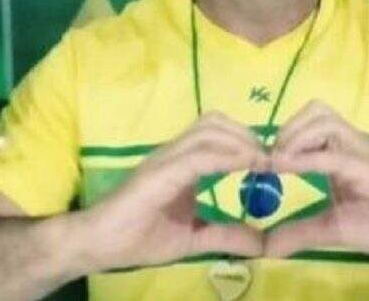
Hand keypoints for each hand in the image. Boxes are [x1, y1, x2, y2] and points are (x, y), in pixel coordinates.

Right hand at [80, 112, 267, 270]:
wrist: (97, 245)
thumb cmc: (138, 238)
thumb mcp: (192, 238)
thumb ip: (224, 235)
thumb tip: (261, 243)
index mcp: (182, 162)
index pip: (217, 134)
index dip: (246, 141)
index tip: (271, 160)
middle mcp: (174, 152)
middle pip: (216, 122)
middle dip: (248, 135)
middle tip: (270, 159)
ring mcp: (165, 159)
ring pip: (209, 131)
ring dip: (241, 141)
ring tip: (263, 161)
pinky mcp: (159, 172)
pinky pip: (198, 155)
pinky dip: (226, 156)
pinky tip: (247, 165)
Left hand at [265, 100, 368, 256]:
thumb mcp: (335, 228)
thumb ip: (301, 231)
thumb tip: (266, 246)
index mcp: (343, 150)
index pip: (310, 122)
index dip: (283, 135)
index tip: (262, 161)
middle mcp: (352, 142)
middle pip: (315, 110)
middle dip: (286, 130)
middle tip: (273, 160)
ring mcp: (363, 150)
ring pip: (323, 120)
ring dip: (295, 137)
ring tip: (280, 164)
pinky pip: (334, 153)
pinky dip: (306, 157)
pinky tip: (286, 168)